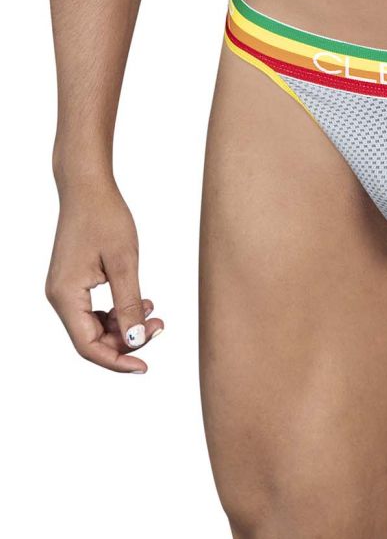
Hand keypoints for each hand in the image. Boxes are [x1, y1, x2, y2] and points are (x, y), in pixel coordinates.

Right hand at [46, 177, 163, 371]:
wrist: (87, 187)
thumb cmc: (105, 217)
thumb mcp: (124, 262)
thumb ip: (130, 304)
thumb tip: (137, 341)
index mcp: (66, 296)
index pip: (88, 346)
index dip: (117, 360)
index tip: (145, 366)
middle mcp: (59, 297)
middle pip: (91, 339)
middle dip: (127, 339)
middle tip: (160, 326)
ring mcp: (64, 290)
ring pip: (94, 326)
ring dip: (125, 325)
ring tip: (154, 311)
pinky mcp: (73, 282)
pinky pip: (93, 310)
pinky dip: (117, 311)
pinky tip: (142, 301)